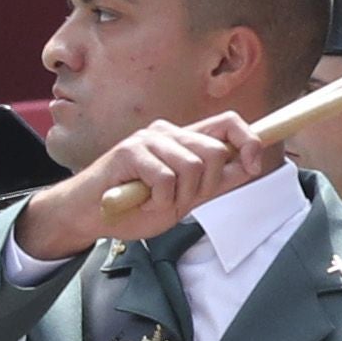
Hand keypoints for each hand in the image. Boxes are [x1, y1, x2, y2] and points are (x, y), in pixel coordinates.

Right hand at [23, 114, 274, 256]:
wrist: (88, 217)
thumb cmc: (132, 206)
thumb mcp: (184, 198)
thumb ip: (214, 182)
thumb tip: (249, 166)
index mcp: (182, 139)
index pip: (228, 123)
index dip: (249, 140)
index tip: (253, 164)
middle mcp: (167, 132)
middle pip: (214, 151)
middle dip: (203, 186)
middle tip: (177, 201)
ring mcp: (147, 139)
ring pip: (192, 167)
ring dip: (177, 197)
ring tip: (153, 202)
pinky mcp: (129, 152)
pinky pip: (165, 179)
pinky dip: (157, 201)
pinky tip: (139, 201)